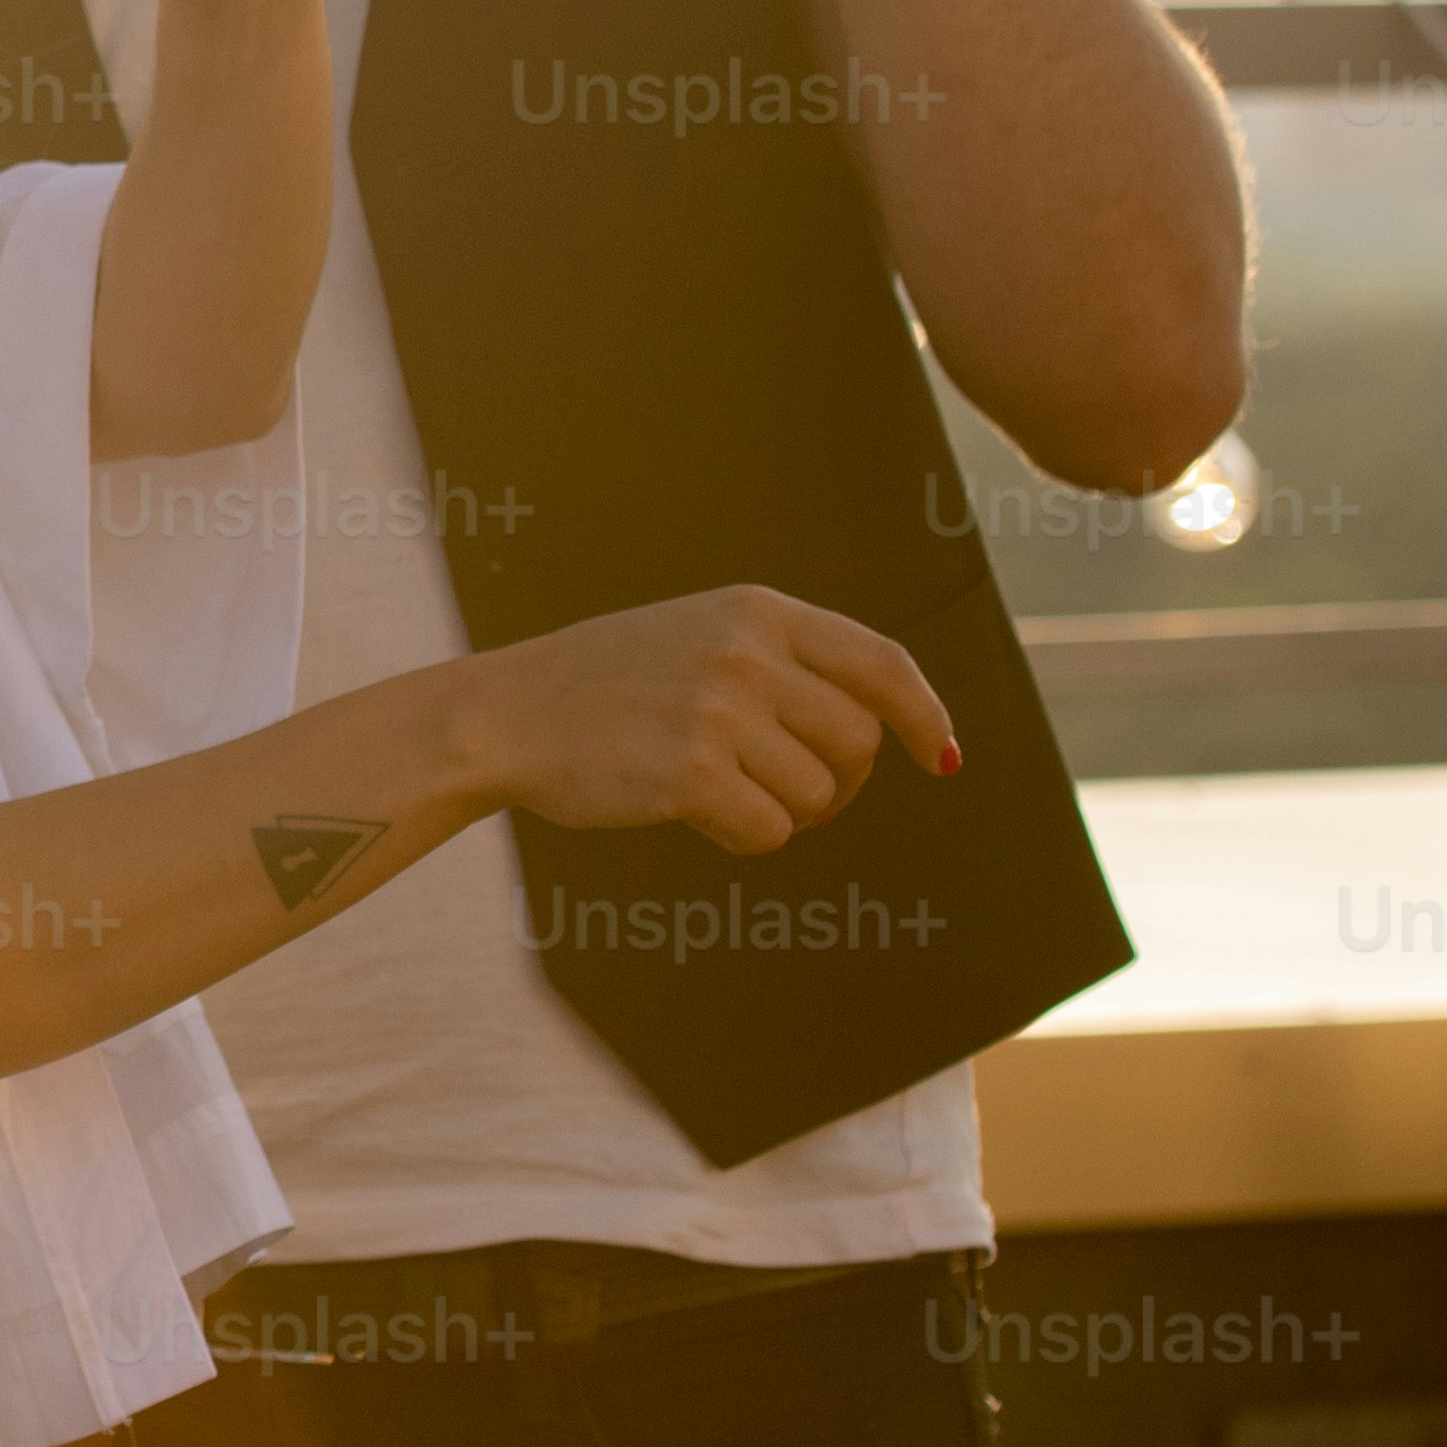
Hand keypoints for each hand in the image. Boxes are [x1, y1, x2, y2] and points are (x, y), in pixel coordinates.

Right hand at [440, 586, 957, 852]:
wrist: (506, 713)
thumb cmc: (606, 683)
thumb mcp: (700, 634)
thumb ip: (782, 659)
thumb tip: (885, 726)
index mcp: (757, 610)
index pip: (882, 663)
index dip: (924, 716)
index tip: (940, 758)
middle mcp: (746, 652)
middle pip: (857, 744)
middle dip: (839, 784)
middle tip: (792, 793)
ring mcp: (718, 712)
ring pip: (817, 795)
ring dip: (784, 811)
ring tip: (723, 790)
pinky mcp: (692, 774)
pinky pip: (769, 832)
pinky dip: (743, 836)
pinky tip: (692, 810)